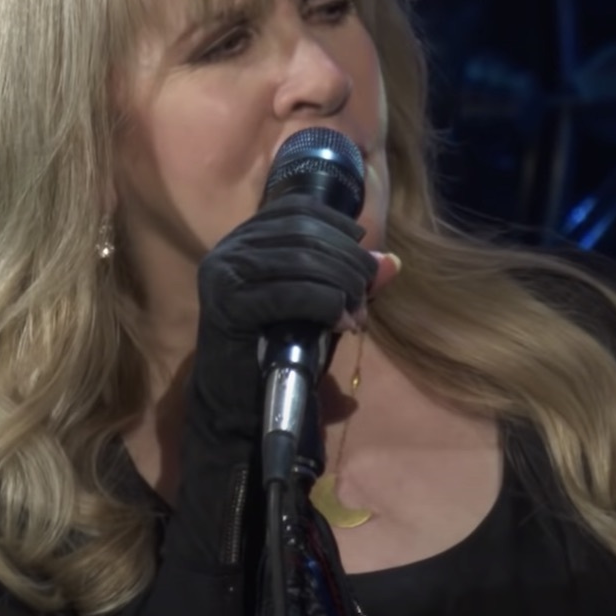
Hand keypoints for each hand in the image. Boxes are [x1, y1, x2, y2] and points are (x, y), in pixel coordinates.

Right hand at [189, 193, 397, 437]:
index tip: (366, 253)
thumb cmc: (273, 352)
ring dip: (342, 284)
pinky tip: (343, 323)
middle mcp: (228, 250)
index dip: (337, 224)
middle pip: (303, 232)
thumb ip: (347, 280)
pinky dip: (326, 305)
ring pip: (300, 260)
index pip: (297, 208)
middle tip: (368, 292)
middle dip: (347, 260)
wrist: (234, 407)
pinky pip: (291, 294)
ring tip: (359, 313)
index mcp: (243, 240)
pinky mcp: (228, 307)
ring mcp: (224, 276)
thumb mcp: (315, 307)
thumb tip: (392, 263)